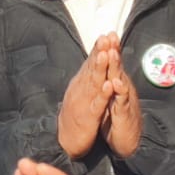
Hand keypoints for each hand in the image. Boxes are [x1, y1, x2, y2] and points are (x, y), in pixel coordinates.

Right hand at [57, 38, 114, 159]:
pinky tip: (108, 86)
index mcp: (82, 83)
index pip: (91, 62)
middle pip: (92, 68)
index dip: (99, 48)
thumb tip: (95, 61)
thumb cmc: (76, 115)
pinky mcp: (88, 117)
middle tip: (105, 37)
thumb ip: (89, 77)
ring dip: (100, 68)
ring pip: (94, 83)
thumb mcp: (82, 93)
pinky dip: (102, 95)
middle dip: (99, 52)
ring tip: (106, 54)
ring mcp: (84, 102)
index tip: (108, 34)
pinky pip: (97, 104)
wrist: (65, 140)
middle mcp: (81, 89)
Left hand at [101, 41, 141, 157]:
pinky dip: (119, 92)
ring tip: (112, 53)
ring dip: (116, 67)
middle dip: (114, 51)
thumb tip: (110, 64)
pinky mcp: (124, 114)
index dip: (109, 49)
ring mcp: (124, 100)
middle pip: (117, 67)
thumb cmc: (118, 117)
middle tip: (110, 35)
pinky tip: (115, 83)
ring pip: (120, 80)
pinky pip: (121, 101)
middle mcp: (122, 90)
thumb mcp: (113, 96)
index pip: (112, 64)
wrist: (128, 140)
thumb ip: (112, 81)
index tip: (106, 33)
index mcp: (116, 85)